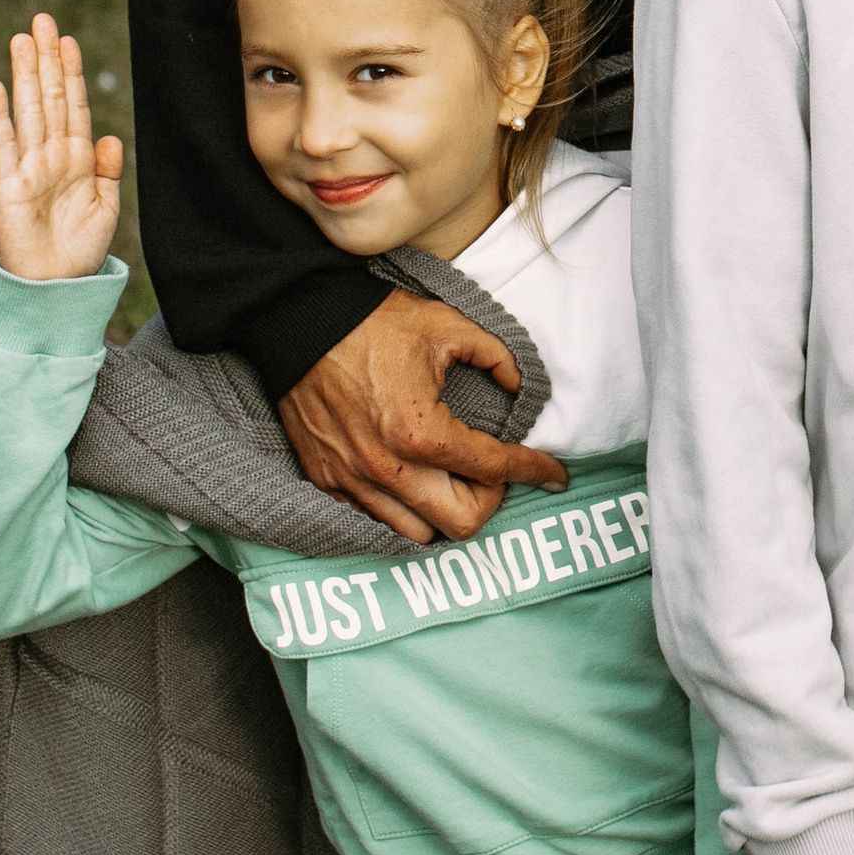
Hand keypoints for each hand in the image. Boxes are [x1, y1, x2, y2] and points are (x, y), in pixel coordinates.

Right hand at [0, 15, 124, 282]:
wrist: (55, 286)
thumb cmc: (81, 250)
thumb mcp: (106, 207)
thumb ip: (109, 171)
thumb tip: (111, 137)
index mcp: (79, 158)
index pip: (76, 105)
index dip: (73, 72)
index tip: (69, 40)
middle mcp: (53, 154)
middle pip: (50, 96)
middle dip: (47, 59)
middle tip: (43, 20)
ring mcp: (29, 165)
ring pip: (29, 109)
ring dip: (24, 74)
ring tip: (22, 39)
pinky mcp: (8, 183)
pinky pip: (4, 143)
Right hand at [278, 289, 567, 544]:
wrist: (299, 321)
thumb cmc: (372, 322)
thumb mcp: (446, 326)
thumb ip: (497, 357)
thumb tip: (519, 387)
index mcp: (421, 432)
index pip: (494, 470)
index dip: (535, 471)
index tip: (555, 473)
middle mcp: (387, 468)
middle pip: (461, 524)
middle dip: (490, 501)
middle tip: (494, 474)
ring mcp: (353, 481)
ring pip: (418, 533)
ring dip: (445, 510)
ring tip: (453, 477)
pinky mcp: (327, 481)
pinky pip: (376, 520)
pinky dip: (404, 509)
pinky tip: (415, 481)